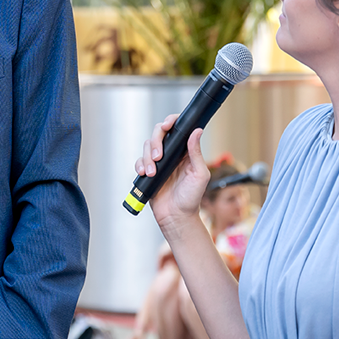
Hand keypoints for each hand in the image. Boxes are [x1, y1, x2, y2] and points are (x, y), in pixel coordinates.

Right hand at [134, 117, 210, 237]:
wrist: (176, 216)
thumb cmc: (192, 198)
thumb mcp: (199, 174)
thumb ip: (196, 153)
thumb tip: (197, 131)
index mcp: (186, 151)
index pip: (178, 129)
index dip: (171, 122)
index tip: (168, 124)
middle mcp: (172, 153)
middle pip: (159, 133)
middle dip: (156, 141)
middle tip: (158, 156)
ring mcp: (159, 162)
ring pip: (147, 146)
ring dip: (147, 157)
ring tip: (152, 172)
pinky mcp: (148, 171)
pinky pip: (139, 161)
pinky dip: (139, 165)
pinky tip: (144, 174)